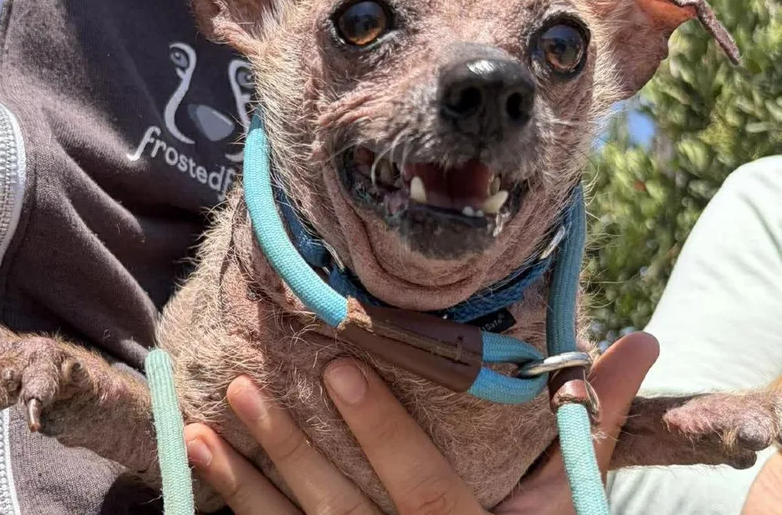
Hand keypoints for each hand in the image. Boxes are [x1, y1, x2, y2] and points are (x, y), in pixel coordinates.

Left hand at [184, 332, 658, 514]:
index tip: (337, 361)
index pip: (422, 488)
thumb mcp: (571, 505)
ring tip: (199, 430)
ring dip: (245, 485)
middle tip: (240, 387)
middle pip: (341, 512)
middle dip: (290, 451)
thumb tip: (641, 342)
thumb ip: (594, 426)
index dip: (382, 429)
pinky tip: (201, 475)